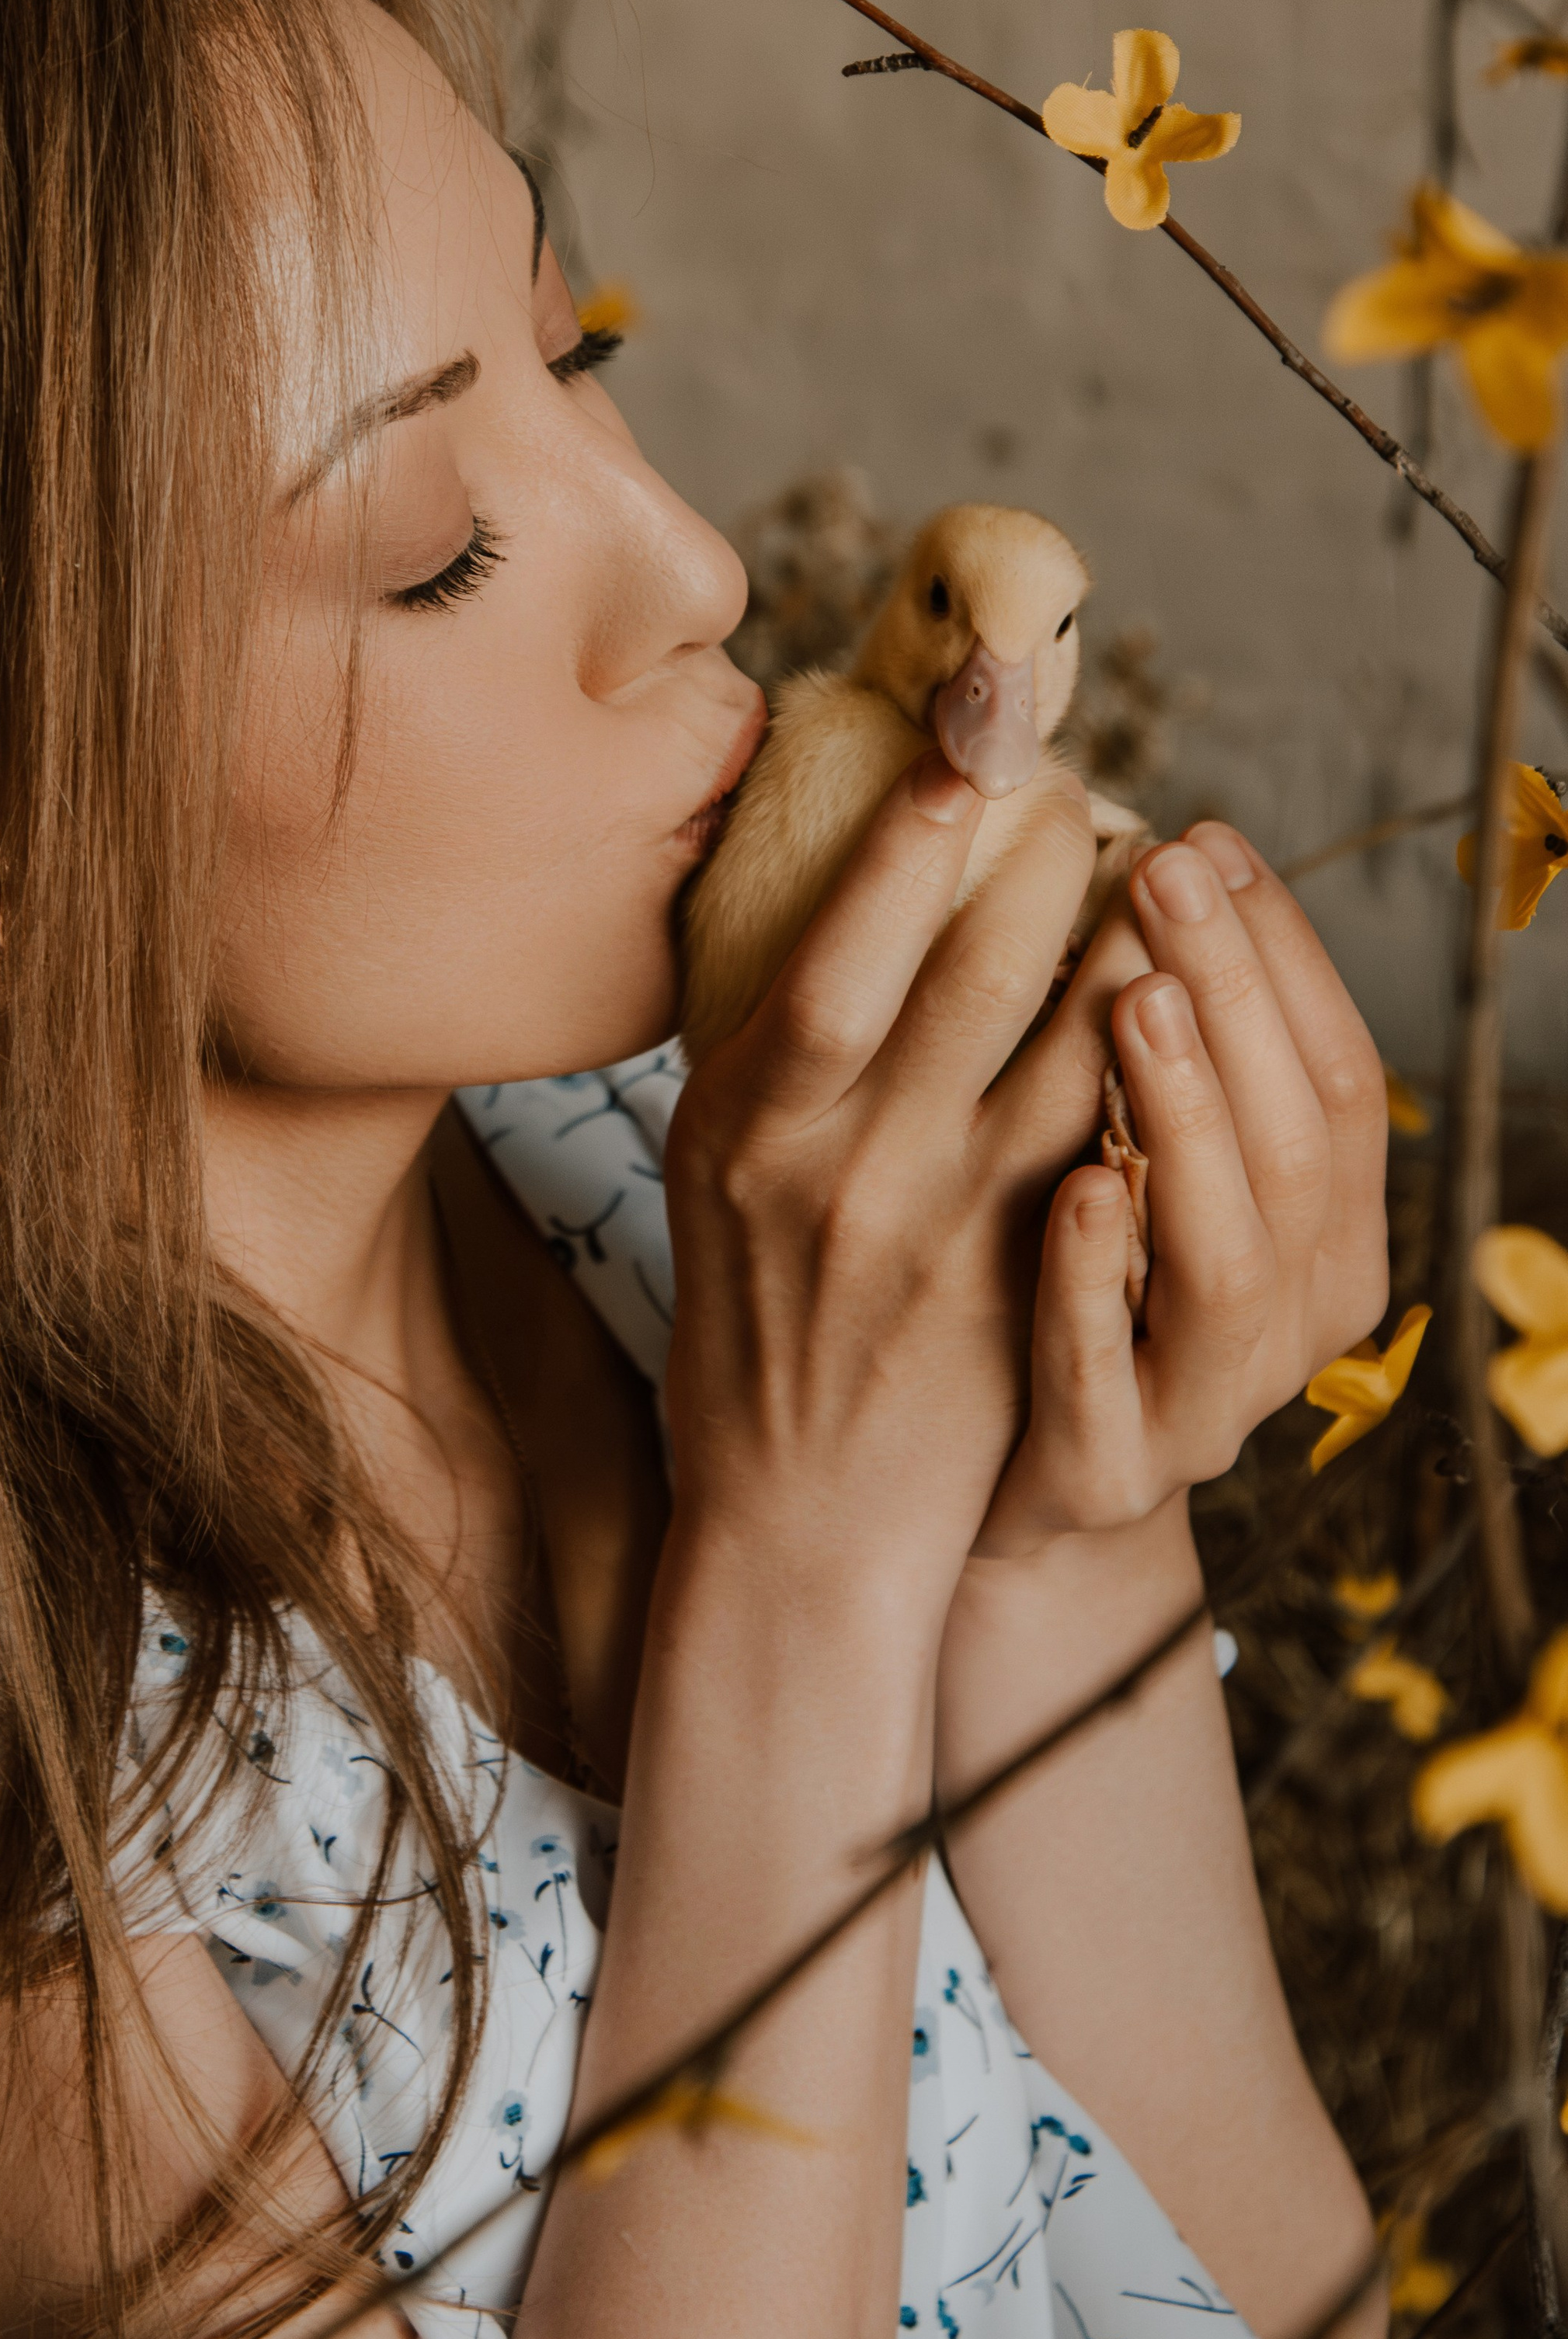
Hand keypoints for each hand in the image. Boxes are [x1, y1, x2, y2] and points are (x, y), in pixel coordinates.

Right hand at [663, 751, 1112, 1594]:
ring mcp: (947, 1237)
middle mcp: (844, 1173)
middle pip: (970, 985)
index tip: (965, 757)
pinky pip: (1112, 1146)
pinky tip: (1180, 999)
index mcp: (745, 1127)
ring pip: (1073, 1058)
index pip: (835, 961)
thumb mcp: (713, 1176)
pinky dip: (1148, 1063)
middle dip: (1044, 867)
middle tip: (1088, 789)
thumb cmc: (751, 1325)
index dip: (906, 851)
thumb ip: (773, 1060)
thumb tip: (841, 906)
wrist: (798, 1520)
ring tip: (1163, 871)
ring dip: (1129, 948)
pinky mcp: (1027, 1289)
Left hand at [974, 822, 1389, 1557]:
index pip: (1338, 1075)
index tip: (1211, 839)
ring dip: (1187, 1115)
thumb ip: (1157, 1058)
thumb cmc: (1064, 1291)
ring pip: (1228, 1258)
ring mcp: (1201, 1406)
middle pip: (1295, 1145)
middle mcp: (1293, 1322)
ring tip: (1133, 996)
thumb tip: (1144, 858)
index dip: (1283, 955)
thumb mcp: (1129, 1164)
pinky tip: (1074, 1184)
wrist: (999, 1499)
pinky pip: (1105, 1373)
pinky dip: (1097, 1276)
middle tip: (1163, 868)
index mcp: (1327, 1237)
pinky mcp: (1101, 1470)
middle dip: (1234, 992)